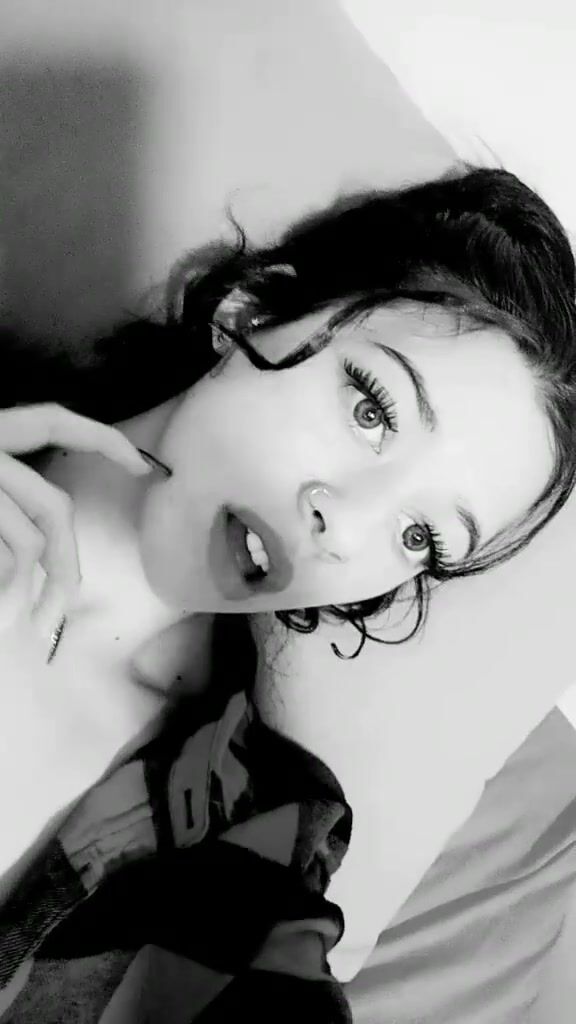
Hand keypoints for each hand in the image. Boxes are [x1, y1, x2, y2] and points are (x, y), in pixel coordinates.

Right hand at [0, 403, 152, 641]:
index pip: (51, 420)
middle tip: (61, 610)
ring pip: (29, 538)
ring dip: (31, 586)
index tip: (143, 467)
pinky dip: (3, 583)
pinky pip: (5, 553)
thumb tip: (36, 561)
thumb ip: (7, 509)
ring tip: (17, 620)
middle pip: (53, 506)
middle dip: (65, 562)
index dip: (98, 438)